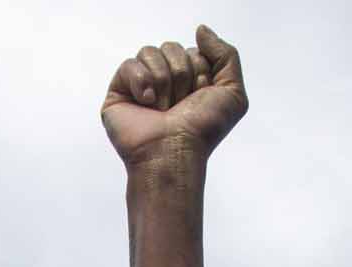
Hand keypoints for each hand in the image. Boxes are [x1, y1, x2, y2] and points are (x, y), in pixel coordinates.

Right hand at [102, 26, 246, 168]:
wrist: (174, 151)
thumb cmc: (202, 130)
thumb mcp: (233, 92)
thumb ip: (226, 55)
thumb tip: (201, 30)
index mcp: (189, 80)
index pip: (193, 51)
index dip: (200, 71)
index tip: (199, 97)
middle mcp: (165, 81)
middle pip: (171, 47)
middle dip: (181, 74)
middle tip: (179, 104)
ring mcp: (141, 86)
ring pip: (149, 52)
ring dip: (163, 80)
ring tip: (162, 108)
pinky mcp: (118, 92)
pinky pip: (129, 65)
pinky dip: (141, 82)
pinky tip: (146, 104)